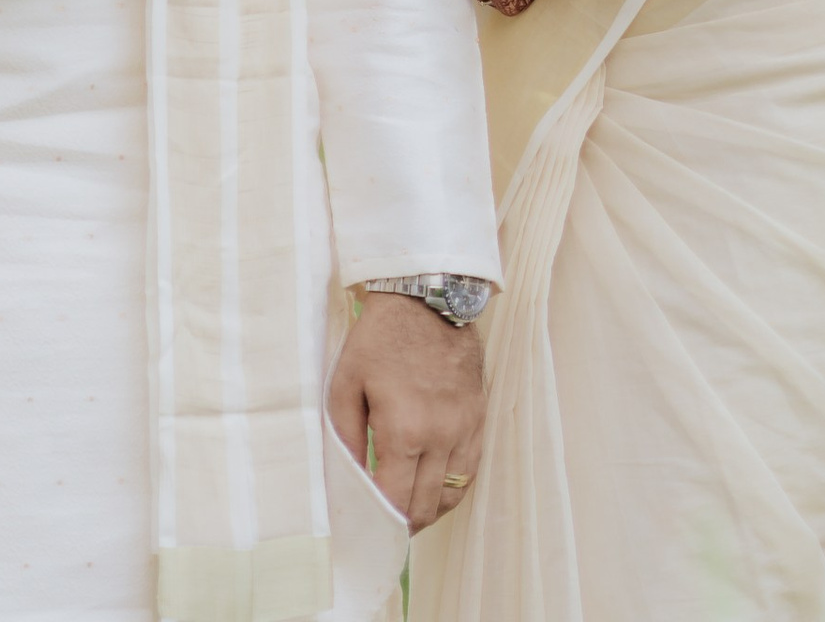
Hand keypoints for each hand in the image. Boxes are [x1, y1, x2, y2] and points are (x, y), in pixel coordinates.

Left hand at [327, 292, 484, 531]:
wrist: (428, 297)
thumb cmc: (380, 338)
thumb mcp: (346, 383)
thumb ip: (345, 438)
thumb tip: (348, 481)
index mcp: (405, 430)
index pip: (395, 500)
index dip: (379, 521)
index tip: (366, 527)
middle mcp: (441, 436)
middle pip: (424, 506)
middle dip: (402, 523)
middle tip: (384, 526)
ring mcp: (464, 428)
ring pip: (451, 495)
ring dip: (428, 511)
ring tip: (408, 513)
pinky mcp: (478, 418)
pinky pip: (469, 471)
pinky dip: (452, 489)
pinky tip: (434, 490)